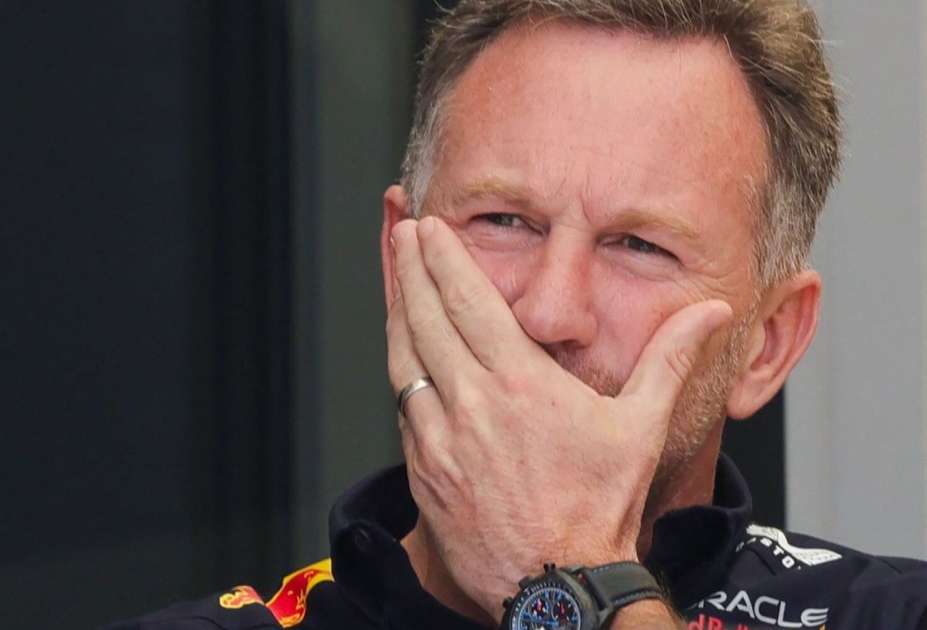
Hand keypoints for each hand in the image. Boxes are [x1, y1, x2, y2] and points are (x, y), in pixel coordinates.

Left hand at [387, 217, 729, 619]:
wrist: (558, 584)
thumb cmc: (598, 510)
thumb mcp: (641, 427)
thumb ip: (669, 359)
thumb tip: (710, 314)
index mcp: (520, 384)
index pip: (468, 302)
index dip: (442, 259)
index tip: (427, 229)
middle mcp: (471, 405)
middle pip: (426, 320)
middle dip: (409, 269)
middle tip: (400, 236)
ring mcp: (440, 440)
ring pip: (404, 362)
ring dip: (398, 316)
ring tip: (397, 284)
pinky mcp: (423, 472)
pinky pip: (403, 410)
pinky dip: (401, 375)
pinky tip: (404, 358)